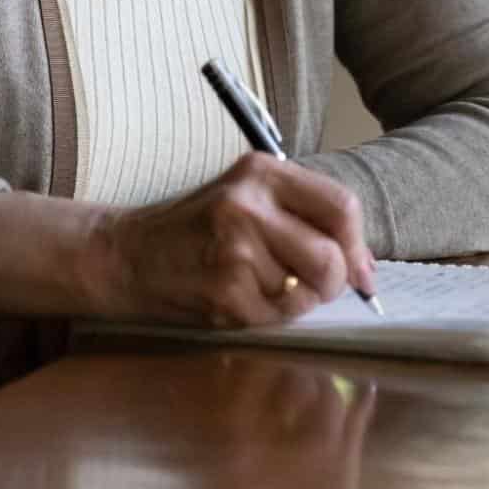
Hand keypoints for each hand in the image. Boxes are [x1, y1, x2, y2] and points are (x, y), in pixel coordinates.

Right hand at [91, 153, 376, 326]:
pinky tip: (239, 298)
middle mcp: (249, 205)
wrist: (125, 255)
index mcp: (262, 172)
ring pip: (306, 292)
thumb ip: (303, 215)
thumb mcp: (246, 197)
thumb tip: (363, 264)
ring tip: (258, 285)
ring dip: (294, 300)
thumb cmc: (195, 228)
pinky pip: (277, 316)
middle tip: (314, 286)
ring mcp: (235, 250)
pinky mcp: (224, 292)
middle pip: (331, 257)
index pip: (341, 206)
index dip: (358, 246)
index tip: (361, 271)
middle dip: (333, 282)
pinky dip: (268, 315)